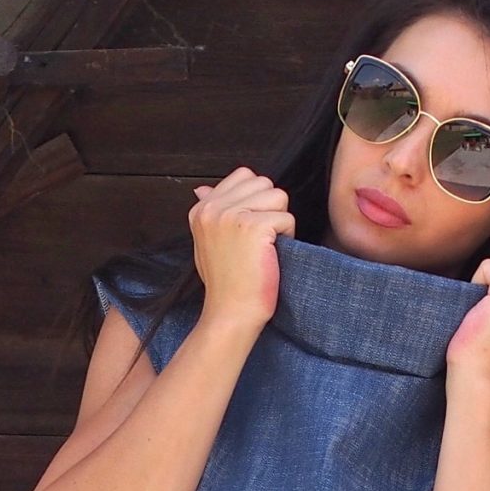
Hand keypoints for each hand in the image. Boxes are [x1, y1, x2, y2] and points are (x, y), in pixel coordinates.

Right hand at [189, 168, 295, 331]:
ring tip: (265, 248)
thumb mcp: (209, 242)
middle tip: (259, 243)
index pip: (244, 175)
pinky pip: (286, 217)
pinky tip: (271, 256)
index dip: (256, 200)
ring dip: (280, 222)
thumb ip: (212, 212)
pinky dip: (288, 236)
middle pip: (263, 182)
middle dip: (270, 209)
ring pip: (278, 195)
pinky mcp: (253, 227)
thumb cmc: (225, 284)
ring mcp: (231, 216)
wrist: (230, 314)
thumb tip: (201, 187)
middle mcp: (213, 208)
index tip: (249, 231)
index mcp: (202, 208)